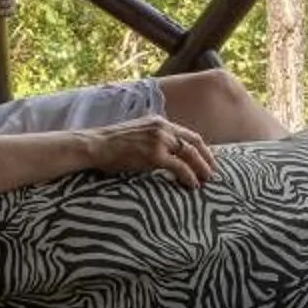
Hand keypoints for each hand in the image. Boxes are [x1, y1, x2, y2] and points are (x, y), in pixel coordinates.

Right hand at [78, 115, 217, 188]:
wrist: (95, 145)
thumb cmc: (112, 145)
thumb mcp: (138, 134)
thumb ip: (154, 139)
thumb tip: (166, 154)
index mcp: (160, 122)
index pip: (189, 134)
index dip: (202, 148)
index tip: (208, 160)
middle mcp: (163, 128)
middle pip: (194, 142)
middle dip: (207, 158)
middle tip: (212, 173)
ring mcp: (159, 140)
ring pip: (190, 154)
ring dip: (201, 168)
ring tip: (205, 181)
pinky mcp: (154, 155)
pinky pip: (179, 166)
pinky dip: (189, 176)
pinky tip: (192, 185)